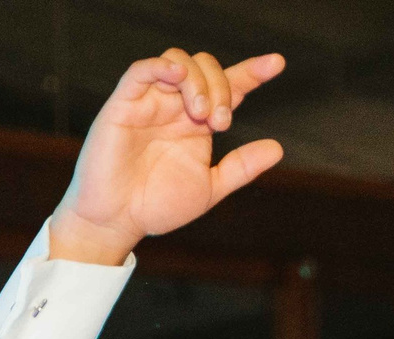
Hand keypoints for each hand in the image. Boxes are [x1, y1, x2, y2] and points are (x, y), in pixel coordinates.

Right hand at [48, 50, 287, 265]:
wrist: (116, 223)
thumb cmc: (155, 206)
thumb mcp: (208, 188)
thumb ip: (240, 168)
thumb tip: (277, 148)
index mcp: (196, 123)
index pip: (228, 86)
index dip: (253, 72)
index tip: (277, 64)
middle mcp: (175, 107)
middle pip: (207, 69)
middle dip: (221, 88)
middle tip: (220, 123)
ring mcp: (149, 103)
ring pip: (179, 62)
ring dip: (198, 80)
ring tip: (201, 114)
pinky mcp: (123, 105)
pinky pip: (141, 70)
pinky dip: (161, 66)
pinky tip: (178, 77)